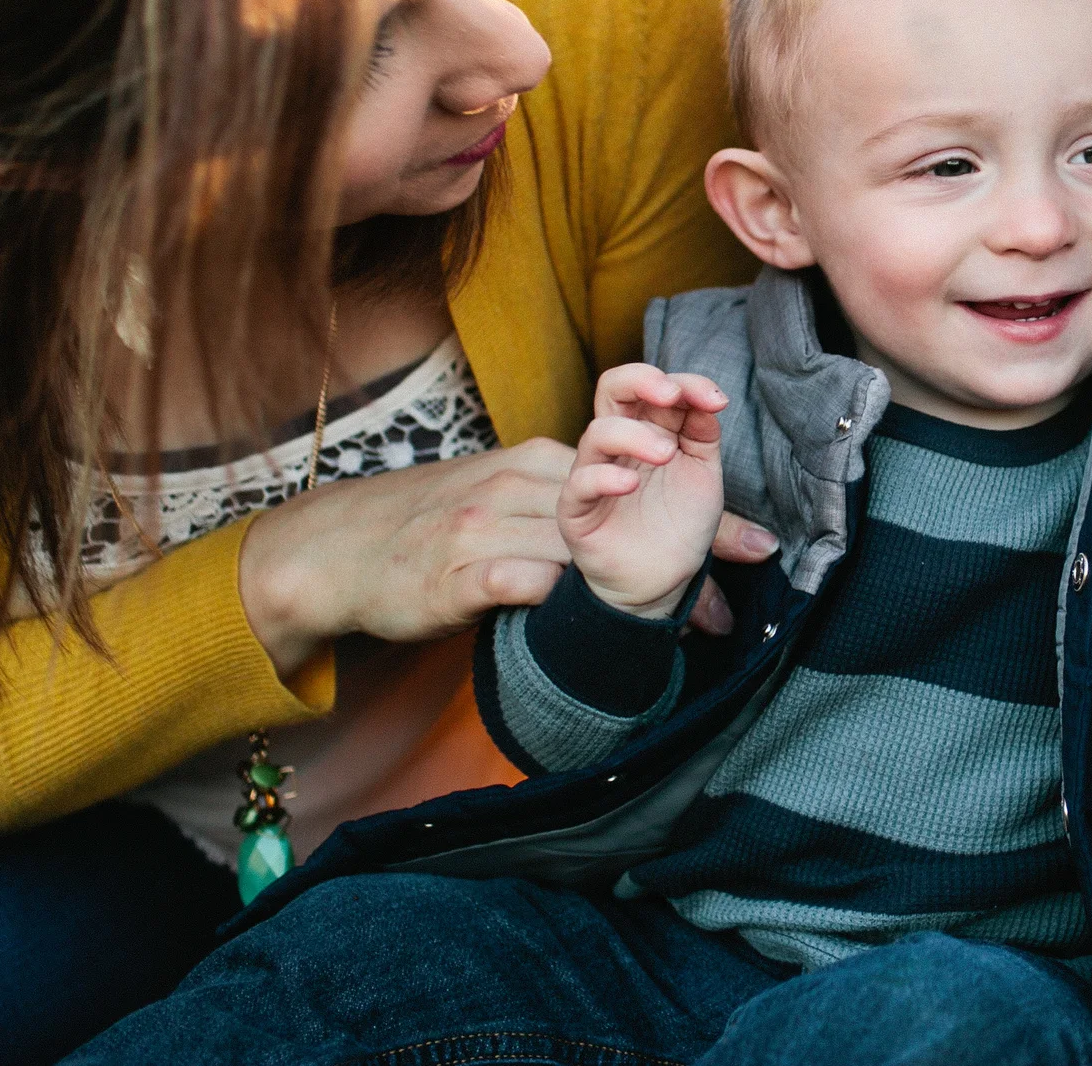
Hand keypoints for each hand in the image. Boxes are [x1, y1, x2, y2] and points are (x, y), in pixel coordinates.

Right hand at [239, 435, 772, 675]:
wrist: (336, 549)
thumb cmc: (425, 525)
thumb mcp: (499, 496)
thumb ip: (563, 503)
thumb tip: (635, 519)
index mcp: (535, 461)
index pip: (635, 476)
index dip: (696, 513)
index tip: (754, 547)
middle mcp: (517, 486)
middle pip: (625, 514)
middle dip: (687, 558)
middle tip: (735, 608)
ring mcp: (487, 528)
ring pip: (585, 552)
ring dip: (644, 593)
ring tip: (696, 630)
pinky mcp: (459, 574)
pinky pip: (525, 584)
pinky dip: (569, 604)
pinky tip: (603, 627)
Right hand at [559, 363, 729, 617]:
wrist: (664, 580)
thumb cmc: (678, 521)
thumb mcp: (702, 472)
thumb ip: (703, 433)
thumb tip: (707, 399)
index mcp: (648, 427)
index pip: (652, 386)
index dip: (685, 383)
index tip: (716, 401)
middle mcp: (618, 443)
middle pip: (612, 389)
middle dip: (641, 380)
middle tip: (672, 395)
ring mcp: (594, 473)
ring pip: (598, 432)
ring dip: (634, 434)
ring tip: (666, 454)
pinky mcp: (577, 509)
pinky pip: (580, 483)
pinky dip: (605, 476)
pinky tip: (631, 483)